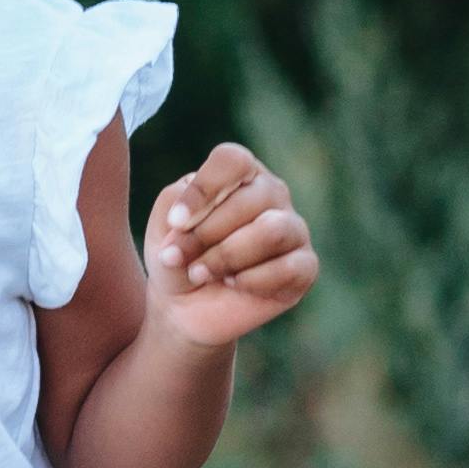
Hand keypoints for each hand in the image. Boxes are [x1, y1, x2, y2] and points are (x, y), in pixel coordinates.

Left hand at [143, 143, 318, 348]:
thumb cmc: (178, 255)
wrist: (185, 306)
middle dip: (204, 234)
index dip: (203, 189)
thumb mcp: (163, 226)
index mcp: (240, 174)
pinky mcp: (305, 266)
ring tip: (199, 273)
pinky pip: (288, 267)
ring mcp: (293, 229)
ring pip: (272, 231)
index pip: (233, 161)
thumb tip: (195, 212)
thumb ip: (174, 201)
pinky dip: (250, 280)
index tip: (175, 223)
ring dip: (227, 256)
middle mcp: (272, 194)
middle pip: (248, 200)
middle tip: (176, 257)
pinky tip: (232, 284)